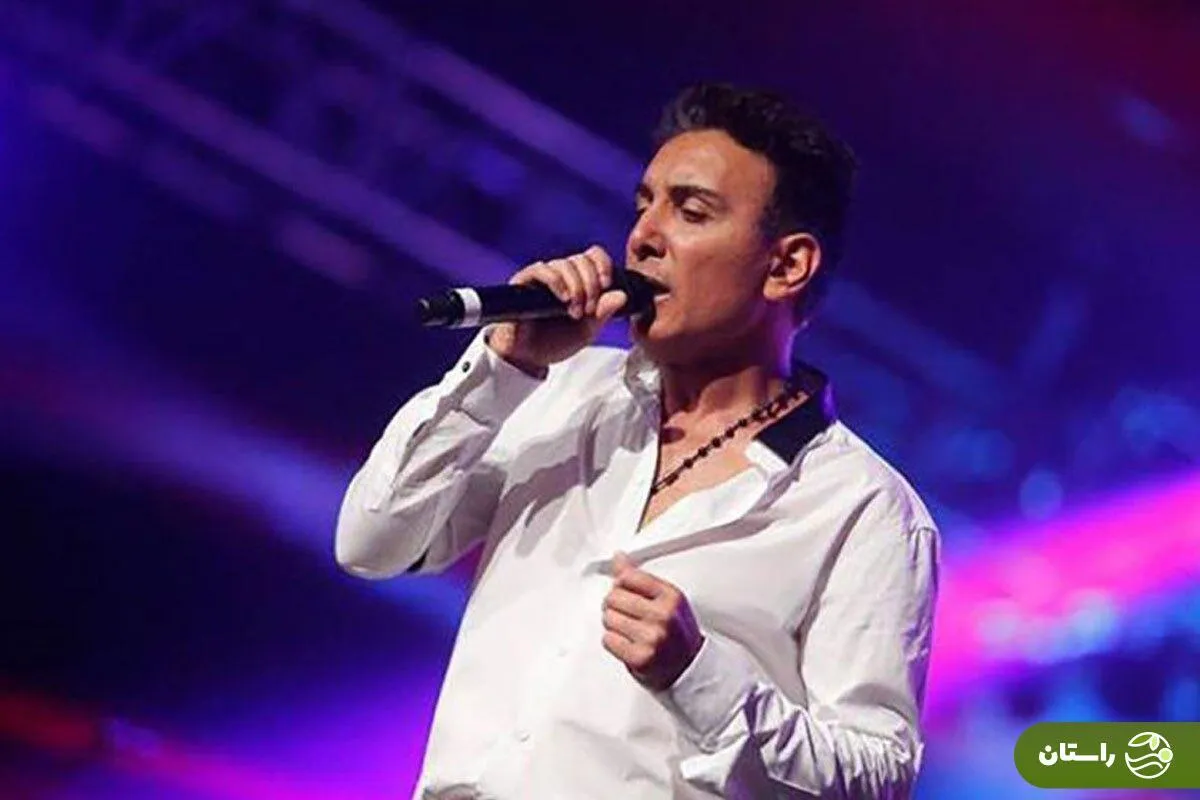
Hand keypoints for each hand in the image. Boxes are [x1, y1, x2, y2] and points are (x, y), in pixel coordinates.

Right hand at [487, 245, 627, 374]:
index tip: (607, 284)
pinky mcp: (523, 282)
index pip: (592, 256)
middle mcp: (560, 275)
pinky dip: (556, 281)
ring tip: (575, 312)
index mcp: (577, 281)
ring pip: (564, 264)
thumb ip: (603, 314)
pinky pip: (541, 269)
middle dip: (591, 284)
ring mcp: (541, 277)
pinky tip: (563, 298)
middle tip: (589, 310)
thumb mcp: (586, 331)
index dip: (603, 264)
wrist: (527, 359)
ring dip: (576, 287)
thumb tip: (621, 296)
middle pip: (581, 259)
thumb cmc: (554, 343)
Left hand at [601, 552, 704, 690]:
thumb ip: (640, 579)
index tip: (624, 591)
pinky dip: (613, 641)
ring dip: (612, 624)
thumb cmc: (677, 632)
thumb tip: (618, 558)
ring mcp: (651, 637)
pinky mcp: (640, 657)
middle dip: (614, 605)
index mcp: (671, 596)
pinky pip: (608, 640)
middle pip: (613, 597)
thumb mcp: (666, 600)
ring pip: (608, 618)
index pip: (628, 577)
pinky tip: (626, 642)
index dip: (620, 585)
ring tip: (628, 629)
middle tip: (625, 614)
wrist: (689, 668)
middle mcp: (663, 616)